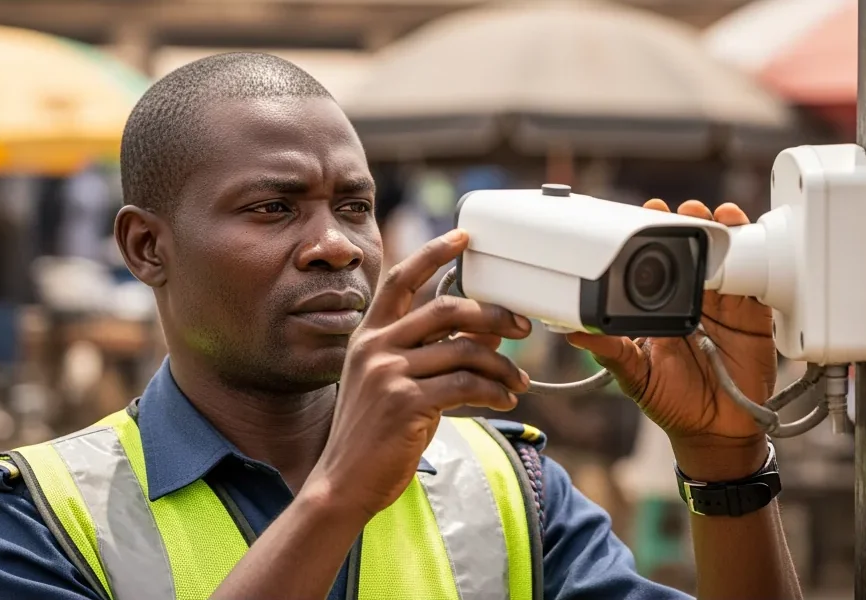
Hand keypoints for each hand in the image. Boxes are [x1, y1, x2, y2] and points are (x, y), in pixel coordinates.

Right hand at [304, 229, 532, 519]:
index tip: (464, 237)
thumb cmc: (374, 433)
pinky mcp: (405, 402)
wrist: (344, 481)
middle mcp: (375, 346)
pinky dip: (494, 392)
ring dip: (502, 366)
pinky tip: (505, 401)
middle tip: (521, 327)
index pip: (402, 279)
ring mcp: (388, 372)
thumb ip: (431, 353)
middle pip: (447, 309)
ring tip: (519, 382)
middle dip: (493, 314)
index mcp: (369, 335)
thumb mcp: (394, 383)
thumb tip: (486, 333)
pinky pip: (466, 385)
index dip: (434, 252)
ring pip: (465, 351)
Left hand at [567, 200, 777, 479]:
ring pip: (726, 258)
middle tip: (685, 212)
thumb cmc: (672, 402)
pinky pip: (756, 280)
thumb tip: (573, 333)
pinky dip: (755, 258)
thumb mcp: (634, 374)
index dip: (654, 236)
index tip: (648, 214)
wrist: (714, 431)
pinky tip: (747, 240)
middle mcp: (694, 301)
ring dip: (723, 232)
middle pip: (695, 251)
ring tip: (716, 216)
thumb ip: (608, 351)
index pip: (658, 263)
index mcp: (663, 308)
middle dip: (691, 225)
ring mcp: (724, 306)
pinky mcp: (752, 316)